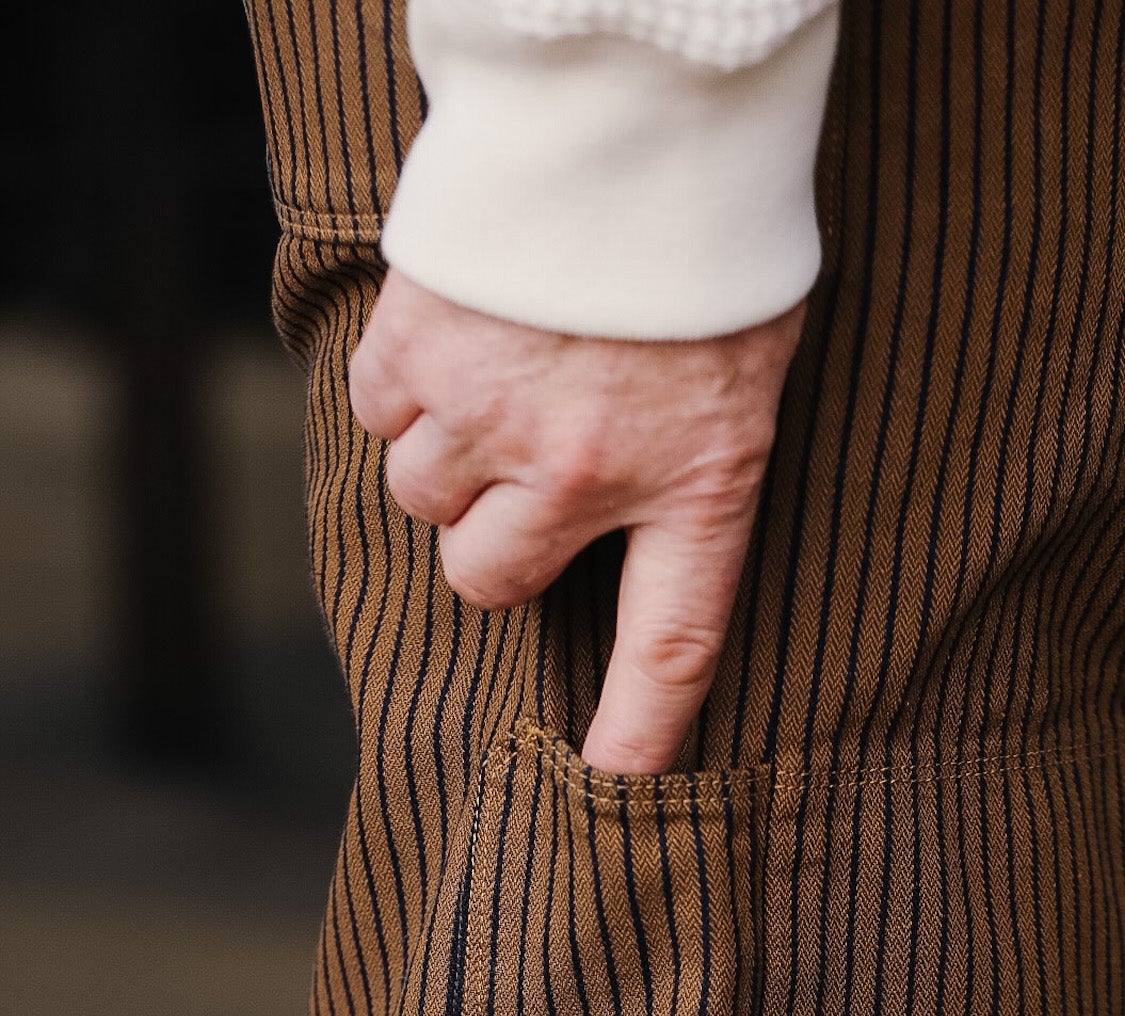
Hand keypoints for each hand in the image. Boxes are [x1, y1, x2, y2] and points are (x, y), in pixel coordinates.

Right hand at [348, 269, 803, 772]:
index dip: (638, 738)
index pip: (673, 647)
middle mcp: (589, 469)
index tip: (610, 797)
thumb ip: (686, 471)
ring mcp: (496, 412)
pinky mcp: (422, 347)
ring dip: (443, 454)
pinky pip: (378, 414)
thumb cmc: (705, 243)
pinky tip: (460, 332)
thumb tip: (607, 542)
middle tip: (524, 467)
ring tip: (500, 373)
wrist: (644, 104)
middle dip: (491, 537)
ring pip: (419, 497)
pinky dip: (402, 385)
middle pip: (487, 578)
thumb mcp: (742, 373)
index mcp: (698, 480)